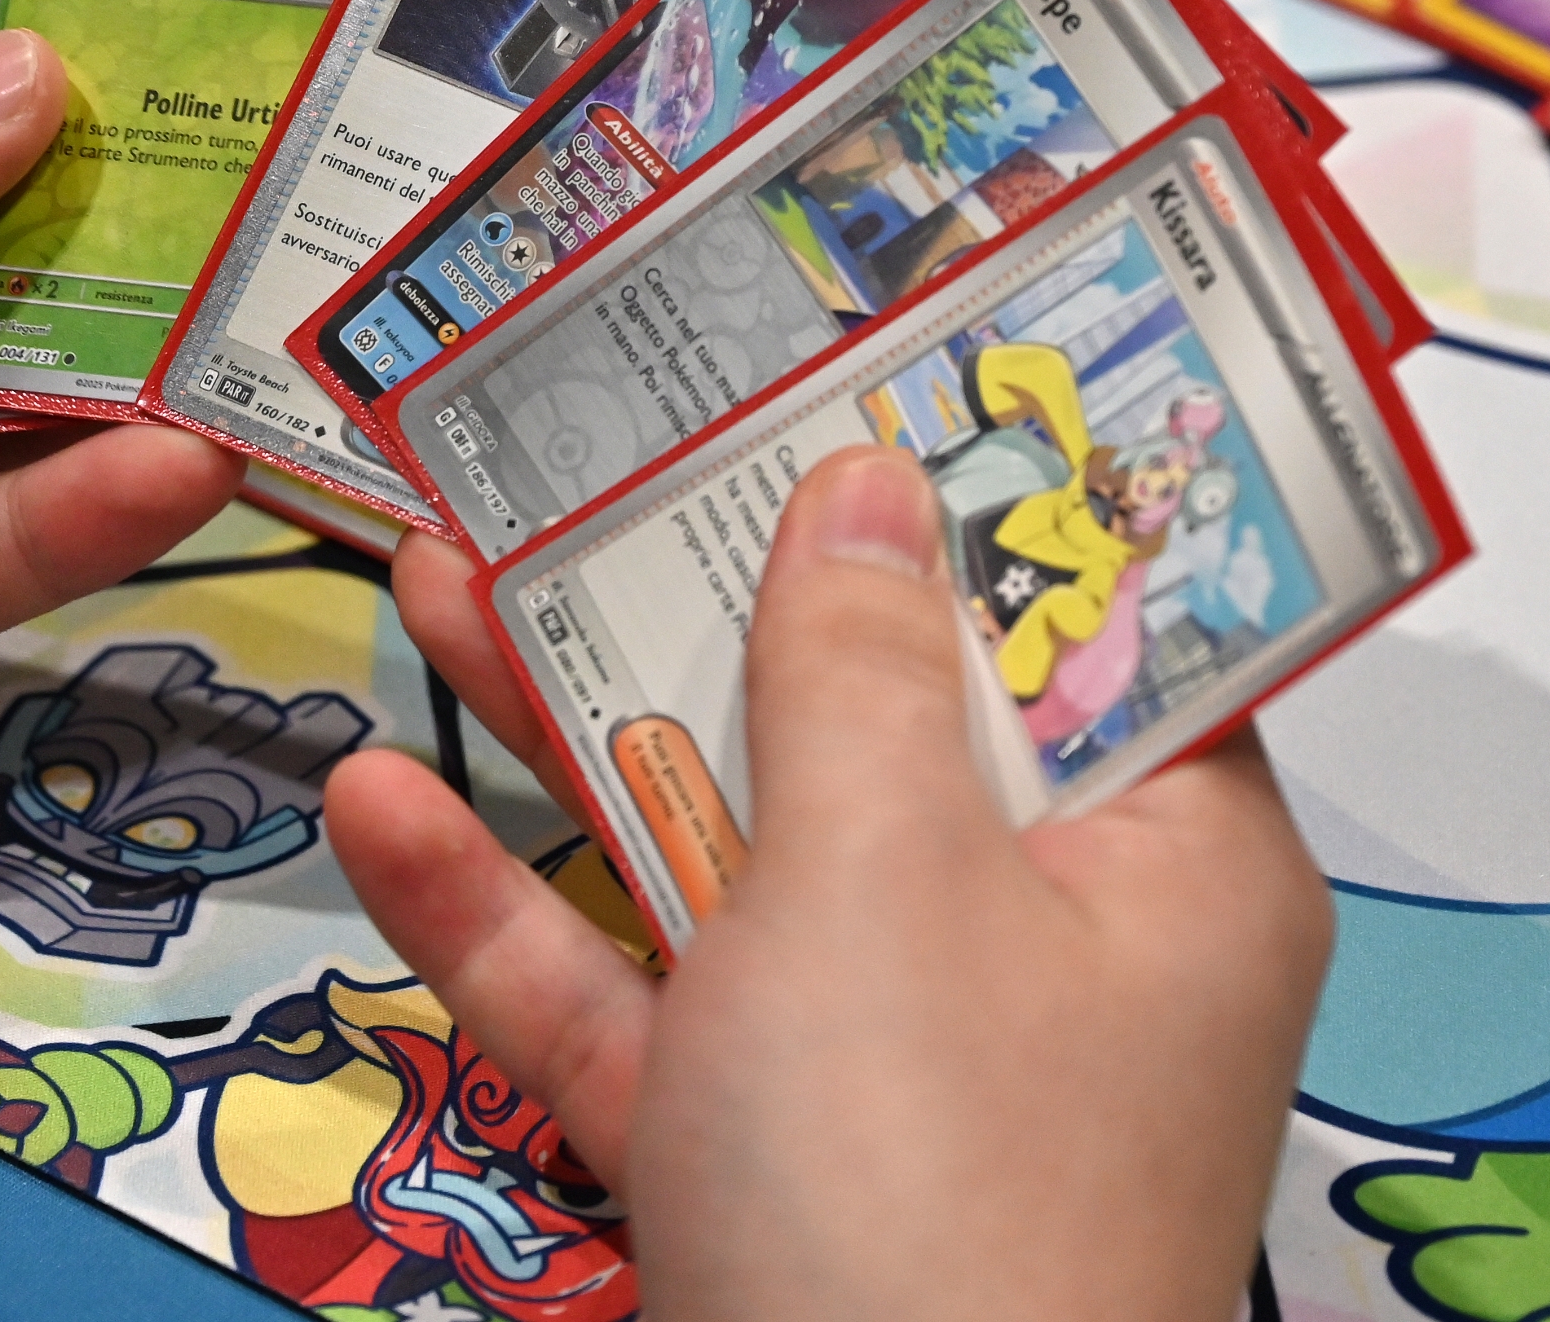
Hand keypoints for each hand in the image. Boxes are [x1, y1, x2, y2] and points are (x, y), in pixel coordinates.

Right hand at [328, 448, 1328, 1321]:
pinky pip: (639, 1010)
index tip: (855, 358)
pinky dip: (517, 920)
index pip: (1090, 627)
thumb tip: (870, 479)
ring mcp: (891, 1073)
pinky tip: (383, 803)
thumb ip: (852, 665)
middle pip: (873, 724)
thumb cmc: (927, 1191)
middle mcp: (1045, 957)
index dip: (971, 488)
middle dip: (708, 589)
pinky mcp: (758, 1169)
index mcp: (1166, 868)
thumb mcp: (885, 877)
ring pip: (730, 854)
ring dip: (574, 724)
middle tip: (592, 438)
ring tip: (431, 563)